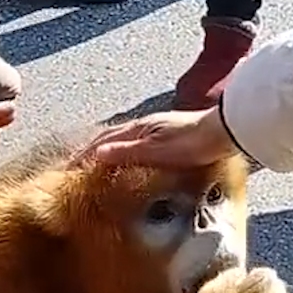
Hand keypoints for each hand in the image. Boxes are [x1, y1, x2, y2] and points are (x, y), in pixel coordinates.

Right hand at [81, 108, 238, 169]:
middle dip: (91, 149)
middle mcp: (144, 125)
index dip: (84, 155)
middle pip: (110, 136)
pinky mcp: (169, 133)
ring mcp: (157, 127)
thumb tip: (96, 154)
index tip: (69, 168)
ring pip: (124, 137)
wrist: (224, 131)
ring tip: (97, 158)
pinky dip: (125, 147)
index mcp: (137, 129)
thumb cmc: (192, 143)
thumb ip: (127, 152)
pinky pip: (137, 140)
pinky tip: (132, 154)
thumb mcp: (156, 151)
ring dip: (107, 147)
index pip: (102, 142)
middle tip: (76, 163)